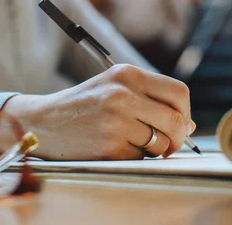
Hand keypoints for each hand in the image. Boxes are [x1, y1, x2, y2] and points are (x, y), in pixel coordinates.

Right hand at [0, 64, 195, 160]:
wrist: (43, 120)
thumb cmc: (84, 104)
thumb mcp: (114, 87)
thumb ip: (151, 99)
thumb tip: (188, 125)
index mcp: (127, 74)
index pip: (179, 92)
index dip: (186, 111)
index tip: (180, 122)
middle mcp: (122, 94)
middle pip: (176, 120)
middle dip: (178, 137)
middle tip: (169, 142)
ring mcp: (115, 121)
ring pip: (161, 142)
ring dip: (156, 149)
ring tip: (137, 142)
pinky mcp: (108, 146)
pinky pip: (141, 157)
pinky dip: (136, 157)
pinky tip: (118, 147)